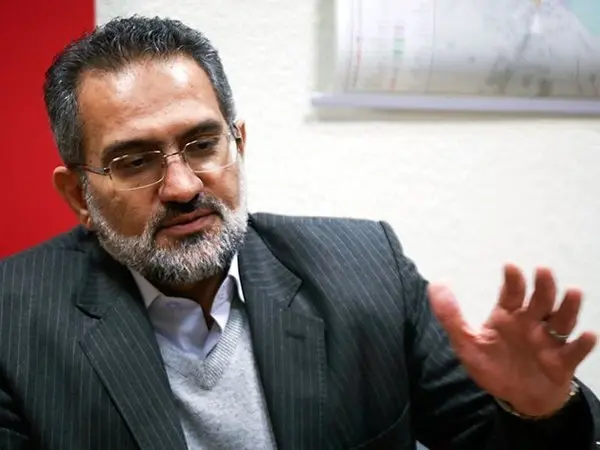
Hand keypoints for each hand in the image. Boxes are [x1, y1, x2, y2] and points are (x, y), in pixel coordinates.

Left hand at [429, 264, 596, 416]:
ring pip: (562, 321)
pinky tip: (589, 335)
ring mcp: (549, 342)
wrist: (517, 398)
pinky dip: (582, 344)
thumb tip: (436, 284)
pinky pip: (574, 352)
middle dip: (543, 286)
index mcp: (508, 316)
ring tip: (573, 292)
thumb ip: (451, 316)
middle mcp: (531, 323)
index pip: (512, 293)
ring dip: (568, 307)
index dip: (512, 280)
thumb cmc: (493, 366)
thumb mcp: (466, 343)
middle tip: (543, 271)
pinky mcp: (562, 363)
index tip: (510, 266)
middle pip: (540, 301)